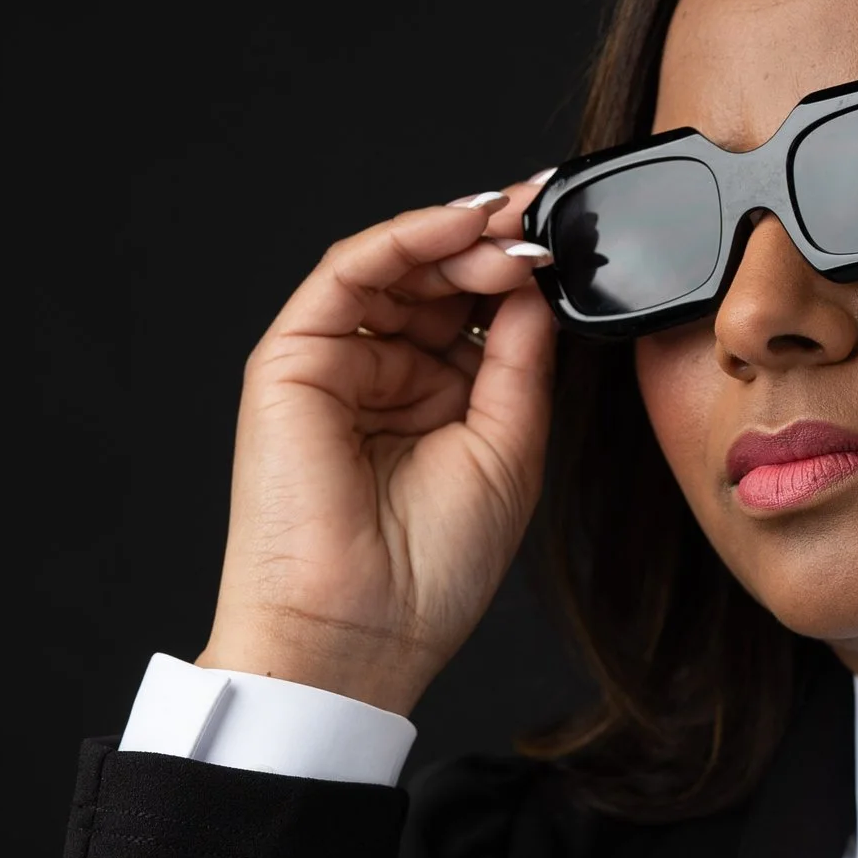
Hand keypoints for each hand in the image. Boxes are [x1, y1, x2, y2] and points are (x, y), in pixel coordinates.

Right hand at [202, 176, 559, 714]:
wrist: (357, 634)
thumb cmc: (428, 572)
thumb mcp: (508, 449)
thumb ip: (519, 360)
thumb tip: (533, 285)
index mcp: (430, 405)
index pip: (472, 315)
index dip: (516, 275)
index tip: (566, 243)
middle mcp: (379, 378)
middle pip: (435, 282)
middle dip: (492, 244)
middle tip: (543, 223)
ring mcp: (333, 365)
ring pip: (395, 268)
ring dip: (457, 238)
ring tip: (511, 230)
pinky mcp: (291, 358)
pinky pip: (348, 272)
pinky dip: (405, 239)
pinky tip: (459, 226)